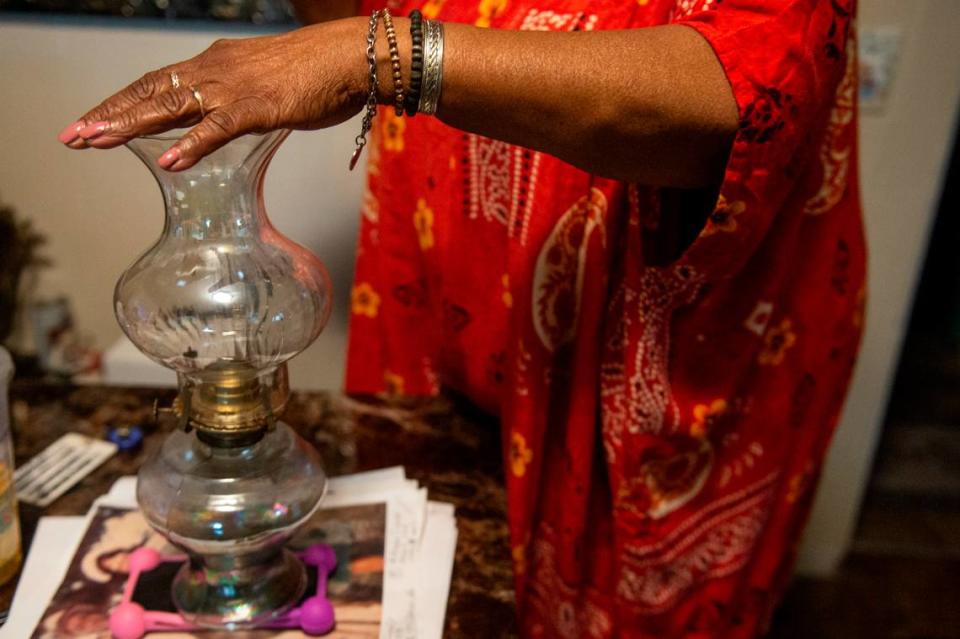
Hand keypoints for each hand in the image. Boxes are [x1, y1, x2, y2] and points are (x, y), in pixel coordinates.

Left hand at [57, 19, 368, 170]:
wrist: (348, 57)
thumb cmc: (314, 73)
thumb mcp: (263, 85)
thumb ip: (237, 103)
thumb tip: (222, 124)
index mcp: (214, 65)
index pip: (155, 84)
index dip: (120, 104)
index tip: (92, 123)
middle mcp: (214, 71)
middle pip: (150, 93)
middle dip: (109, 115)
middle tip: (73, 136)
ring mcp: (233, 88)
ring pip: (171, 106)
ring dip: (131, 125)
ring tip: (97, 142)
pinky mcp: (258, 106)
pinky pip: (218, 128)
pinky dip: (192, 145)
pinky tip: (169, 161)